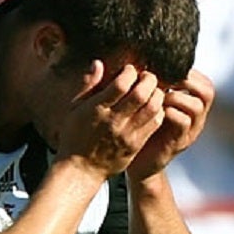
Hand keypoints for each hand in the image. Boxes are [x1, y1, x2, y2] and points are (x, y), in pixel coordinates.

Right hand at [55, 62, 166, 176]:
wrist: (81, 170)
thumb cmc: (75, 137)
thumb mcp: (74, 109)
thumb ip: (87, 85)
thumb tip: (98, 63)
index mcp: (97, 110)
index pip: (121, 84)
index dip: (130, 72)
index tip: (129, 70)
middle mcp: (114, 121)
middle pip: (141, 94)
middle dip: (148, 79)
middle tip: (146, 77)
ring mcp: (127, 134)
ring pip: (153, 108)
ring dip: (156, 94)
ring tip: (152, 90)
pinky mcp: (136, 144)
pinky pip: (155, 123)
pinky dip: (159, 110)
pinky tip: (153, 106)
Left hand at [126, 71, 213, 180]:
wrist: (138, 160)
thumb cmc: (142, 125)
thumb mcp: (151, 102)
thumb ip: (156, 84)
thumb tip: (146, 54)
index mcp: (192, 104)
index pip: (204, 81)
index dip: (189, 72)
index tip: (168, 68)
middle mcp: (196, 117)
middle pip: (208, 91)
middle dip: (187, 80)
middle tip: (167, 79)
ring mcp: (190, 131)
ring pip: (197, 106)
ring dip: (177, 96)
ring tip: (160, 96)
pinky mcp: (179, 143)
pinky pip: (183, 124)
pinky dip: (171, 113)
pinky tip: (156, 110)